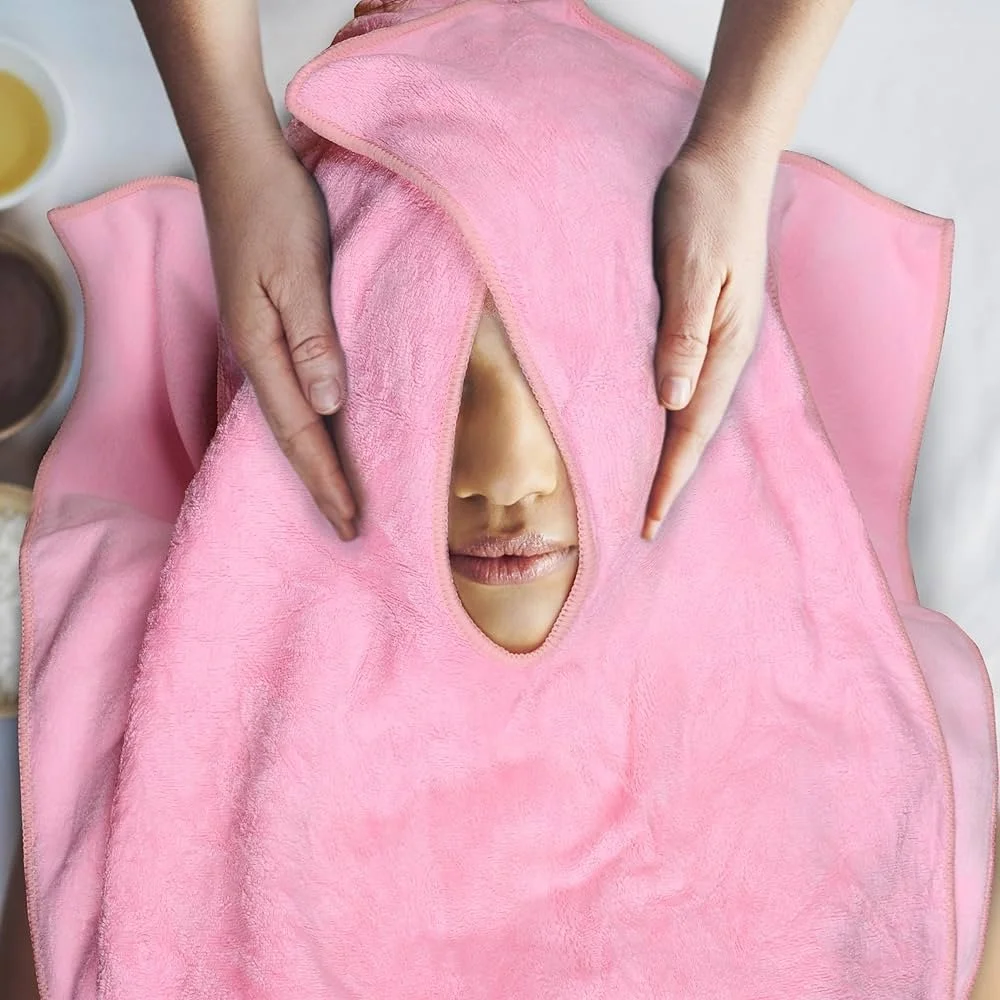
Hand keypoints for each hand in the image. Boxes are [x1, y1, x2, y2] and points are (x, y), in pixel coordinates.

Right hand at [197, 135, 357, 538]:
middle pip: (291, 437)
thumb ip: (314, 338)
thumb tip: (331, 405)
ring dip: (316, 463)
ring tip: (339, 500)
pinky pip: (295, 393)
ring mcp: (262, 343)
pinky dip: (314, 427)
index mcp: (262, 349)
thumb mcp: (299, 271)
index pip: (300, 433)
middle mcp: (258, 355)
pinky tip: (328, 436)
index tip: (352, 523)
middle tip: (349, 532)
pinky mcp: (274, 327)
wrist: (243, 163)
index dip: (326, 480)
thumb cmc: (274, 210)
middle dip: (320, 486)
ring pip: (292, 419)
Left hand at [644, 144, 775, 539]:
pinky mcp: (699, 322)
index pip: (692, 429)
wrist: (724, 162)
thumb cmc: (705, 208)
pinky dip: (666, 416)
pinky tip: (650, 426)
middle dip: (669, 478)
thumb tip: (672, 402)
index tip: (648, 522)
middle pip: (693, 430)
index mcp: (726, 346)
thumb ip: (684, 333)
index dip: (669, 476)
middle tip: (642, 527)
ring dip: (668, 453)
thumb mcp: (692, 268)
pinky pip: (681, 383)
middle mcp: (724, 351)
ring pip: (688, 411)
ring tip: (644, 491)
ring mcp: (715, 338)